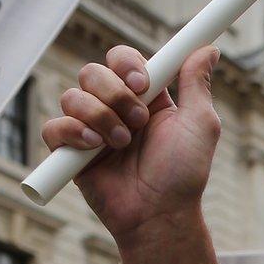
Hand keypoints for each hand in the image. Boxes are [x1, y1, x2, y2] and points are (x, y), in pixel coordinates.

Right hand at [42, 45, 222, 243]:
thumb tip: (209, 48)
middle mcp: (114, 108)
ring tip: (122, 145)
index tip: (143, 82)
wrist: (160, 214)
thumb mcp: (200, 125)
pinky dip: (73, 133)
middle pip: (92, 72)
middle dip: (114, 94)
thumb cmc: (184, 174)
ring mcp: (89, 129)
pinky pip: (54, 126)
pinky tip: (94, 149)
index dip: (126, 63)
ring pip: (72, 96)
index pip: (121, 59)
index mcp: (143, 97)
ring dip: (100, 117)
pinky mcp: (69, 152)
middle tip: (138, 122)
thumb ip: (196, 84)